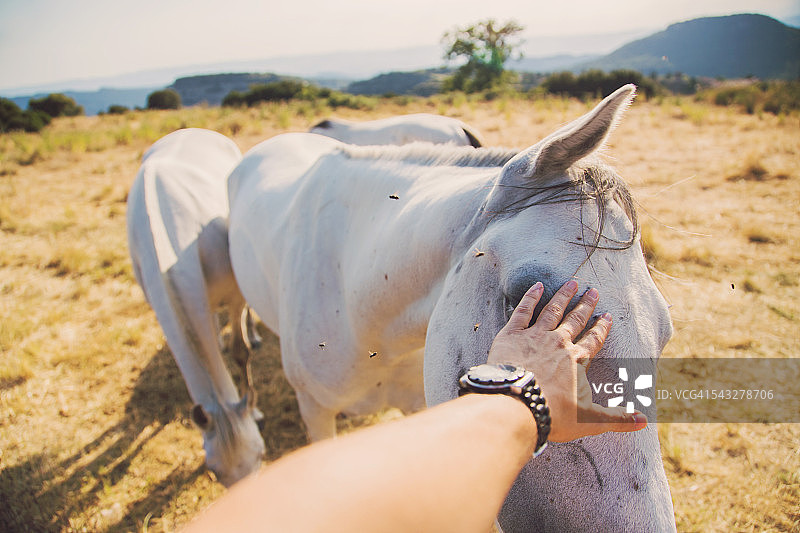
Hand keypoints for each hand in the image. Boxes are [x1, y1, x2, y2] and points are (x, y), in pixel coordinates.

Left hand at [486, 280, 646, 441]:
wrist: (517, 406)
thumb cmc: (552, 414)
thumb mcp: (589, 420)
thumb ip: (617, 419)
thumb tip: (644, 421)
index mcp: (576, 361)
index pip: (593, 340)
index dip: (601, 328)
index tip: (607, 315)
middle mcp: (559, 343)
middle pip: (575, 320)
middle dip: (585, 305)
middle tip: (593, 291)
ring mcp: (535, 336)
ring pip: (552, 310)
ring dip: (563, 296)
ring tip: (572, 283)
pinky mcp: (512, 335)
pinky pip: (523, 311)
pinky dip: (531, 297)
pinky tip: (537, 286)